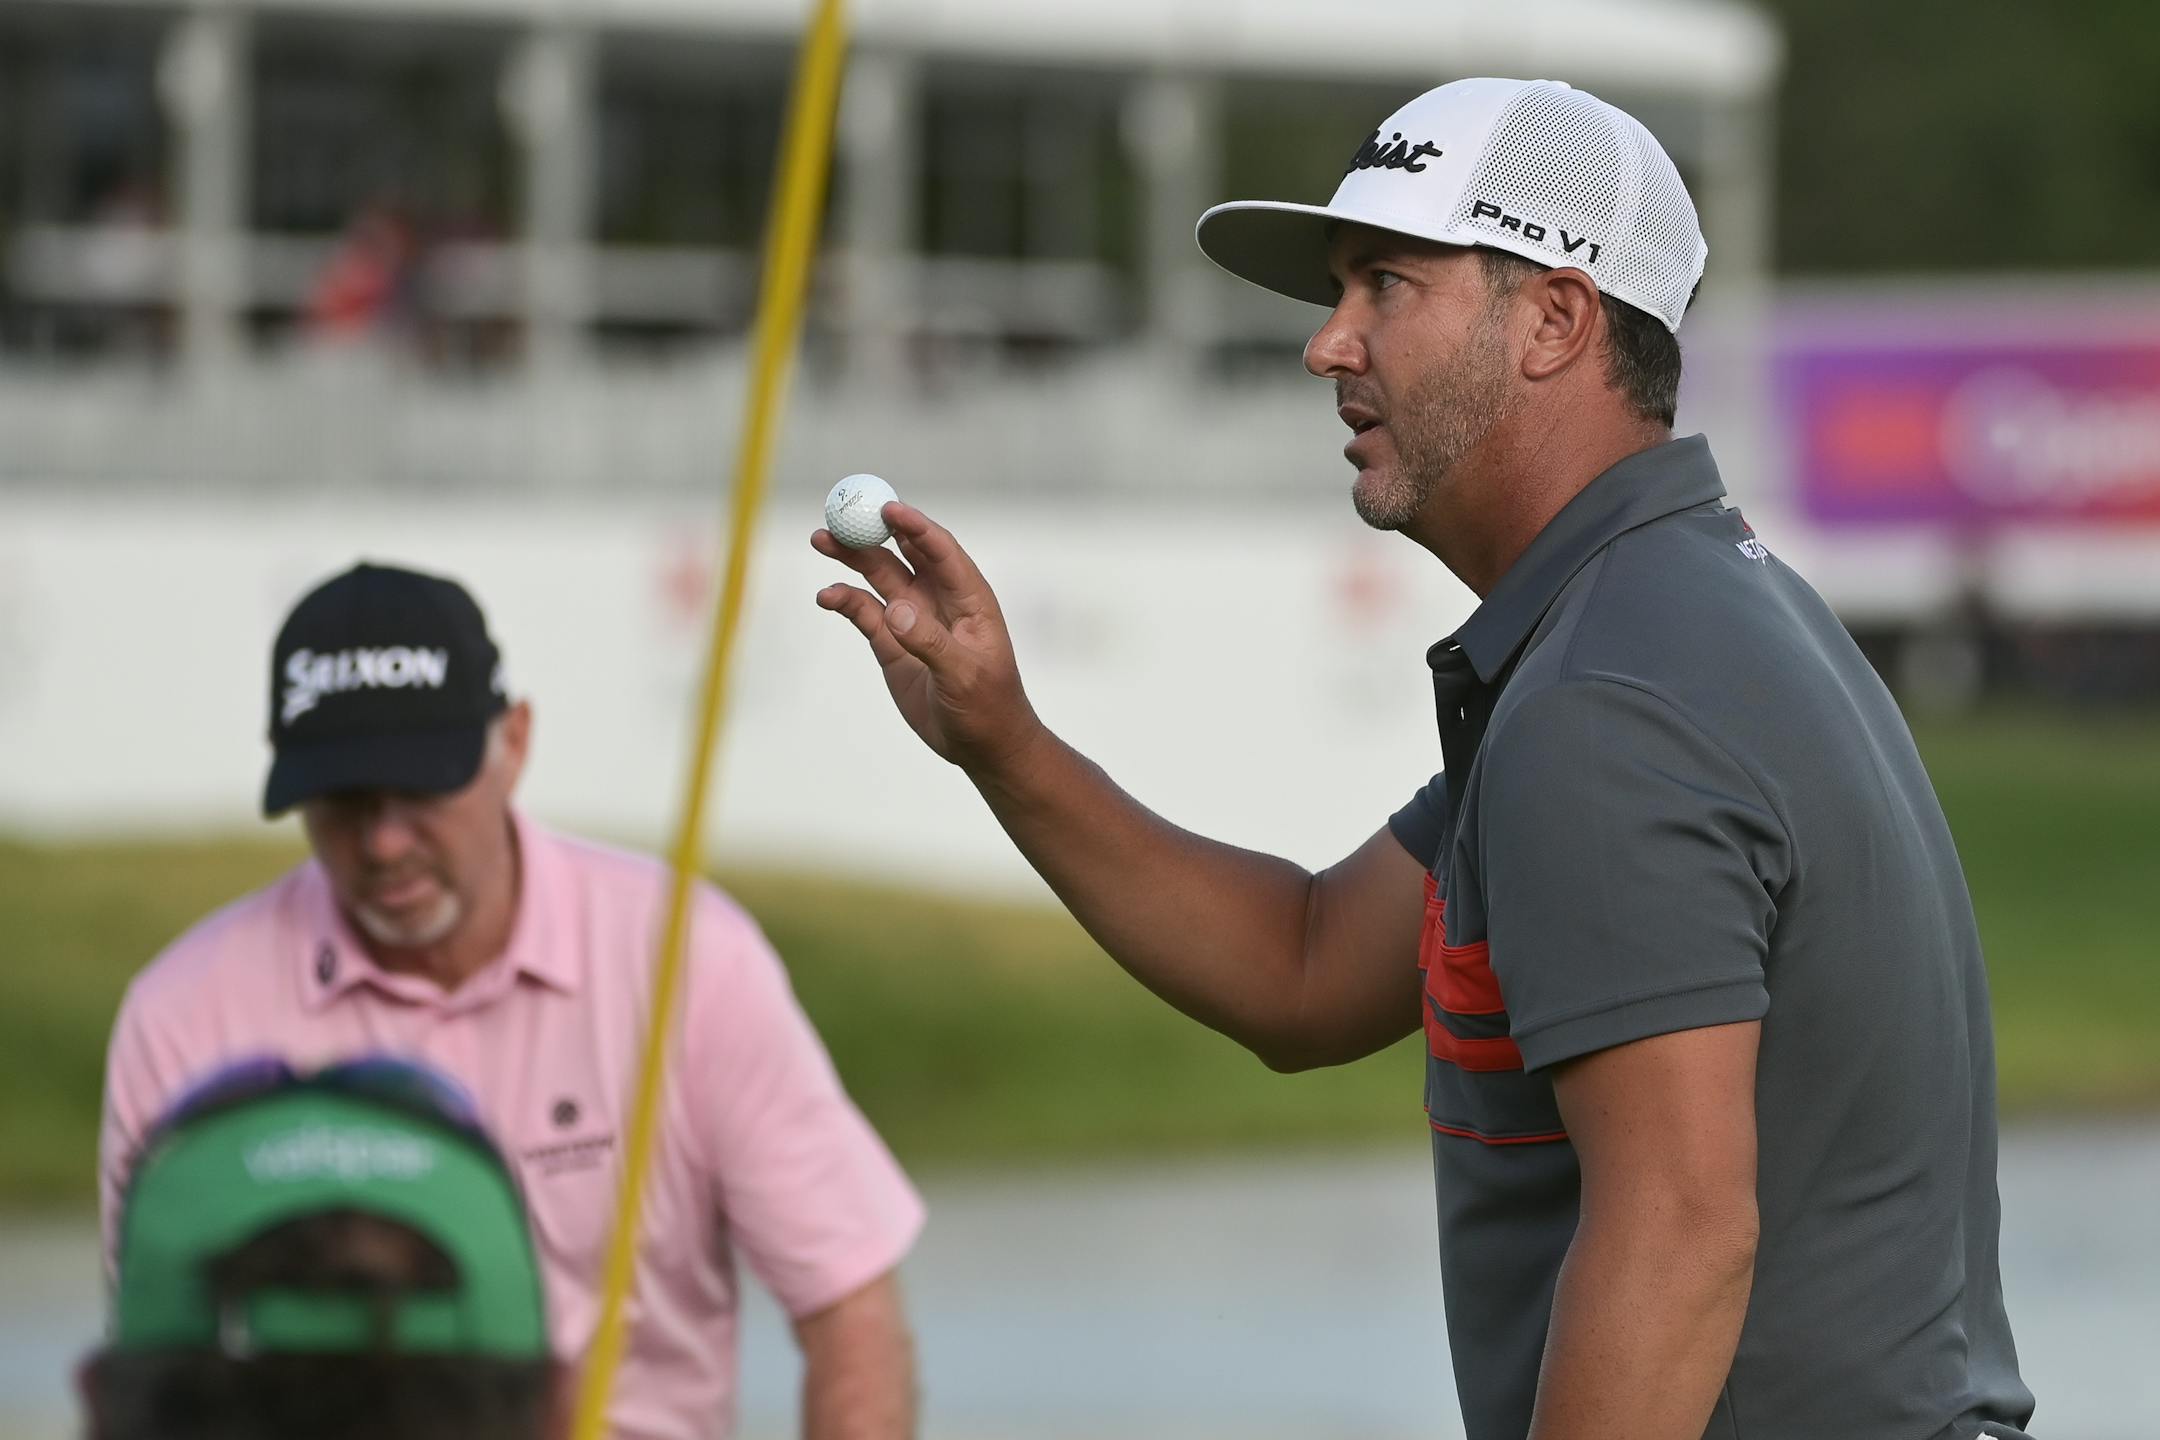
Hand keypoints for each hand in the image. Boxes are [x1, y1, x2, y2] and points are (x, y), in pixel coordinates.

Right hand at [813, 502, 1042, 772]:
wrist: (981, 745)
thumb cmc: (988, 706)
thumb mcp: (964, 676)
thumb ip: (931, 642)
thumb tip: (895, 611)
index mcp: (969, 598)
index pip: (940, 550)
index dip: (914, 526)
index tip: (887, 508)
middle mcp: (938, 600)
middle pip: (902, 553)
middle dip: (872, 531)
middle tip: (840, 516)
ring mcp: (912, 619)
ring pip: (878, 576)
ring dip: (851, 557)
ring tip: (820, 541)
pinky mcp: (891, 643)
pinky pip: (863, 612)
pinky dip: (843, 600)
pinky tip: (826, 596)